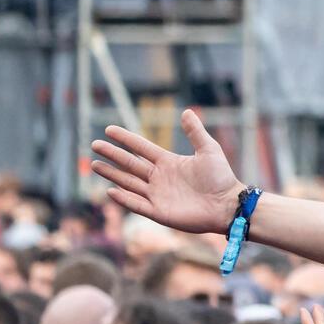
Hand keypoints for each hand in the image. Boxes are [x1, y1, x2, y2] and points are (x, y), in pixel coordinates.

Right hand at [87, 108, 244, 233]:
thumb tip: (187, 111)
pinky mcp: (159, 211)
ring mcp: (157, 195)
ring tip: (94, 164)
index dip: (126, 139)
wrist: (228, 204)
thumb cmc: (221, 178)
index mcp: (168, 162)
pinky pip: (137, 204)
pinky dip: (124, 198)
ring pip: (129, 183)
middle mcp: (159, 178)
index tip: (109, 129)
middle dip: (113, 154)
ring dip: (112, 174)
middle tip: (95, 144)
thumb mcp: (209, 150)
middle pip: (130, 164)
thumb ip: (195, 132)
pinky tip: (110, 190)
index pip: (141, 148)